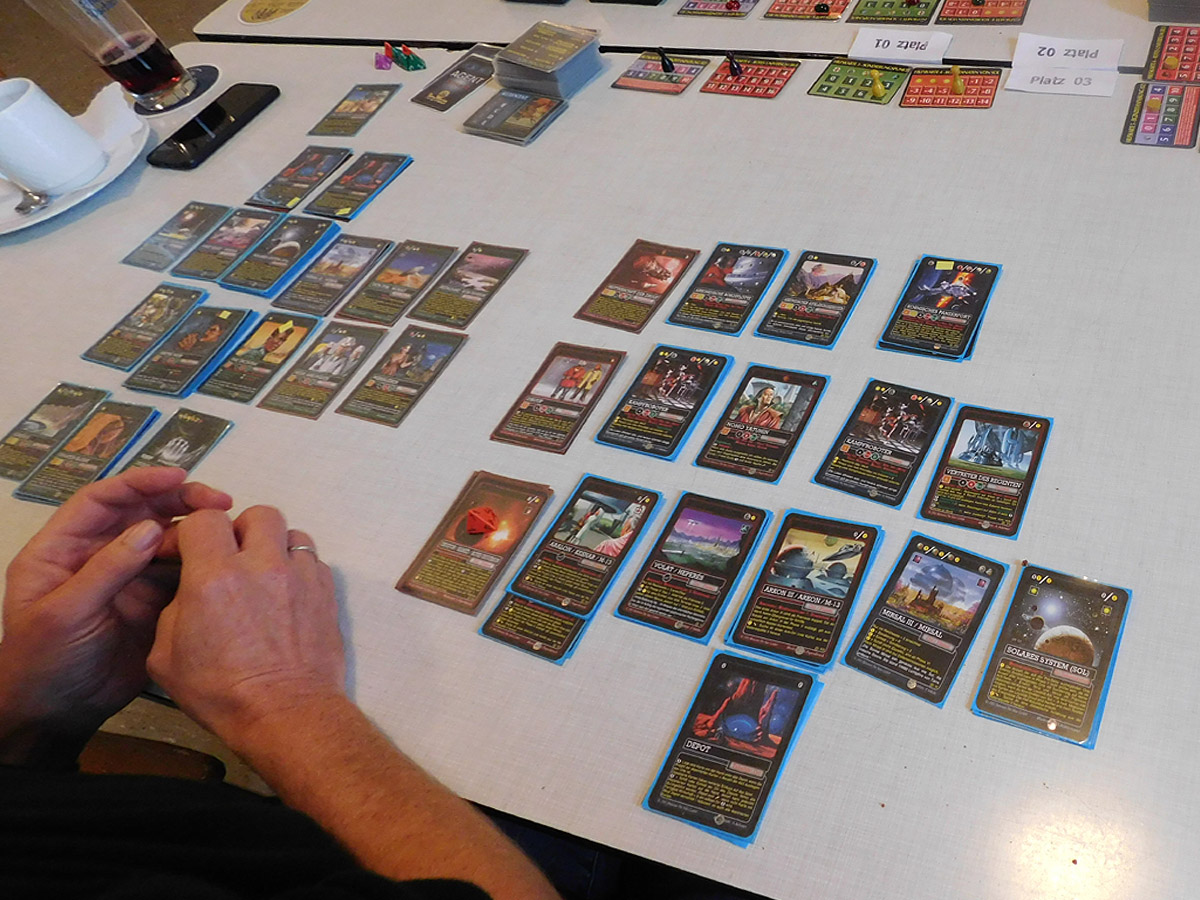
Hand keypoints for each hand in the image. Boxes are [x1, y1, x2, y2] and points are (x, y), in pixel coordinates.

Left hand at [0, 467, 231, 766]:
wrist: (59, 713)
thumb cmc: (43, 660)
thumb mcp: (65, 613)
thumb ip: (106, 569)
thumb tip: (150, 529)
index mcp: (64, 548)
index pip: (102, 500)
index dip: (139, 483)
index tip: (178, 477)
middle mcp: (100, 554)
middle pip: (142, 512)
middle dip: (180, 501)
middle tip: (220, 502)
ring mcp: (129, 577)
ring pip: (167, 540)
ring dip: (196, 532)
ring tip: (228, 534)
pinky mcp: (154, 600)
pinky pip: (181, 572)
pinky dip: (202, 564)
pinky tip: (223, 563)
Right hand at [148, 506, 343, 743]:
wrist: (286, 713)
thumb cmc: (220, 693)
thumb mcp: (166, 656)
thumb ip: (175, 608)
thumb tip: (190, 590)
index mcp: (214, 577)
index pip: (204, 519)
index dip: (194, 533)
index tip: (190, 552)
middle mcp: (261, 565)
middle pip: (257, 514)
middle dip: (241, 531)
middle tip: (233, 560)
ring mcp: (300, 575)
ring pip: (291, 533)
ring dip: (274, 548)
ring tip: (264, 576)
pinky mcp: (326, 589)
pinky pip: (312, 560)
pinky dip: (297, 570)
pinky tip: (286, 596)